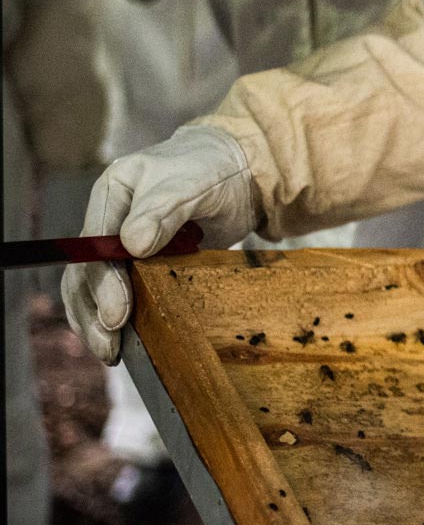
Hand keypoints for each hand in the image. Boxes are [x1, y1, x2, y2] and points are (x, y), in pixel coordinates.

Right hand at [62, 125, 260, 363]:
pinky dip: (114, 317)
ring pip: (90, 286)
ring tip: (110, 353)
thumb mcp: (193, 183)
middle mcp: (108, 218)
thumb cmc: (213, 171)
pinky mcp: (137, 263)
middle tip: (110, 343)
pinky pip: (116, 291)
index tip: (116, 314)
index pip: (96, 242)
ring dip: (95, 321)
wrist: (236, 172)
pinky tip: (120, 342)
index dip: (103, 281)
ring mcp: (119, 243)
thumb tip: (132, 245)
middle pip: (85, 269)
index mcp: (114, 190)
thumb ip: (164, 210)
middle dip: (95, 309)